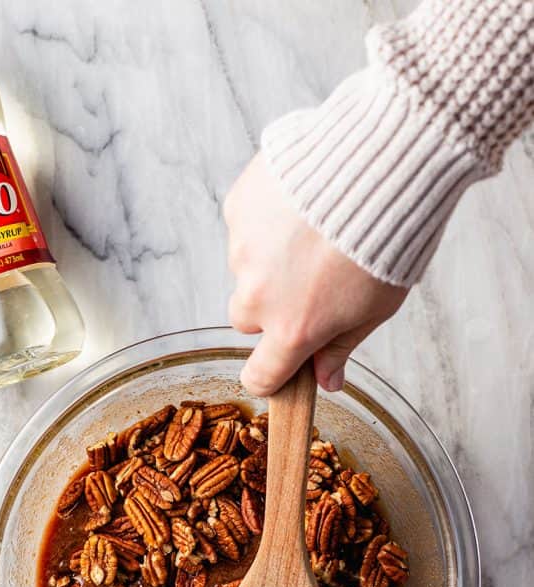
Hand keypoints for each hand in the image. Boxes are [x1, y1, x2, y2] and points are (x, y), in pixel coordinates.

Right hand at [224, 153, 407, 395]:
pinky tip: (300, 203)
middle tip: (309, 279)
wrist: (380, 162)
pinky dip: (265, 220)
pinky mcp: (239, 208)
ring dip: (269, 258)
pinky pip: (245, 225)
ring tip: (312, 230)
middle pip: (247, 319)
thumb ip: (342, 346)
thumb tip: (327, 381)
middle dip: (271, 306)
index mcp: (294, 329)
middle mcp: (259, 295)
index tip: (277, 368)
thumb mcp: (377, 306)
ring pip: (245, 268)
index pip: (260, 376)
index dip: (268, 377)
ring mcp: (243, 250)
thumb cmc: (389, 237)